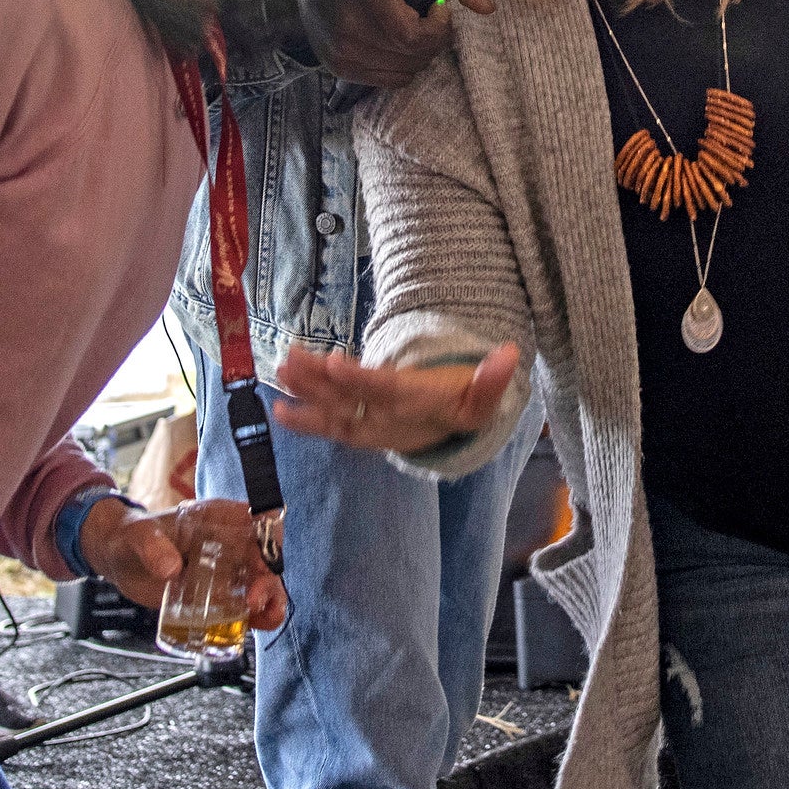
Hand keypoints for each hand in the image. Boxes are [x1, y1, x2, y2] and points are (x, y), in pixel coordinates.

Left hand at [87, 496, 288, 635]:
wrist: (119, 559)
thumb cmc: (131, 536)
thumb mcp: (138, 536)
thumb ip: (152, 548)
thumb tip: (172, 569)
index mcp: (217, 517)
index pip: (260, 518)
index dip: (269, 537)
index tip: (262, 560)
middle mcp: (230, 542)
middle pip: (267, 557)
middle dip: (269, 579)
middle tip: (253, 600)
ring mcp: (228, 569)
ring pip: (265, 583)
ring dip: (271, 601)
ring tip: (263, 618)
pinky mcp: (221, 593)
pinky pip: (248, 605)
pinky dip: (258, 617)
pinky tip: (256, 626)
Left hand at [269, 340, 527, 456]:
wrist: (449, 436)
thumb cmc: (462, 405)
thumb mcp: (482, 398)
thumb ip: (492, 380)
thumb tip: (509, 352)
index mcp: (415, 407)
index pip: (383, 392)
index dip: (359, 380)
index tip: (333, 362)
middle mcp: (386, 421)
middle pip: (348, 403)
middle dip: (318, 384)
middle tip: (290, 361)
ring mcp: (368, 425)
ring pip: (332, 410)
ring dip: (305, 390)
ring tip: (281, 366)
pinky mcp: (355, 424)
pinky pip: (327, 422)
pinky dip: (303, 415)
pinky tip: (279, 400)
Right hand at [287, 0, 462, 88]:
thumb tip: (487, 8)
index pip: (410, 35)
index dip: (437, 29)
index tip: (437, 8)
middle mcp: (346, 21)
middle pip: (412, 55)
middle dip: (434, 39)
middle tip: (429, 19)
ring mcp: (338, 49)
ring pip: (405, 71)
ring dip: (420, 54)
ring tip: (410, 28)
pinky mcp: (336, 66)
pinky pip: (389, 80)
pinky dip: (402, 66)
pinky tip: (394, 43)